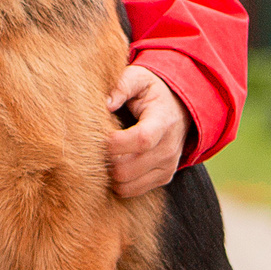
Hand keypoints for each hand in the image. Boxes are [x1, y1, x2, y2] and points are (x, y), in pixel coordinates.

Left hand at [105, 65, 190, 197]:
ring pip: (126, 184)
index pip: (141, 140)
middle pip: (127, 168)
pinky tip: (113, 164)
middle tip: (91, 146)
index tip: (97, 136)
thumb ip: (122, 85)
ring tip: (101, 155)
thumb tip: (105, 103)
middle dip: (104, 160)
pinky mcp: (163, 179)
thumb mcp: (139, 78)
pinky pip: (131, 191)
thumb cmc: (152, 92)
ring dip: (107, 173)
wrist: (179, 109)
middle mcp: (169, 148)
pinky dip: (117, 182)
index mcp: (163, 122)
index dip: (114, 143)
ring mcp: (167, 167)